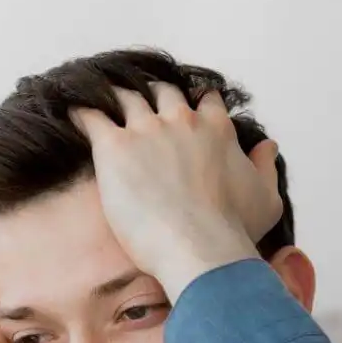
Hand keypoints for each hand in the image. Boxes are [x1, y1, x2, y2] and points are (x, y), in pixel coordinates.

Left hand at [67, 83, 282, 299]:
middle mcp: (181, 120)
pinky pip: (91, 117)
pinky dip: (82, 113)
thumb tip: (268, 145)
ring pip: (126, 98)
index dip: (194, 105)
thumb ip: (266, 167)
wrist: (201, 249)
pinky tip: (73, 114)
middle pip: (162, 93)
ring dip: (115, 97)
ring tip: (101, 101)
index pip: (205, 101)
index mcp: (216, 129)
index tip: (185, 112)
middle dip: (152, 95)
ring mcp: (147, 130)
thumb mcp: (266, 199)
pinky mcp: (115, 146)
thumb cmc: (235, 232)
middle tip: (139, 103)